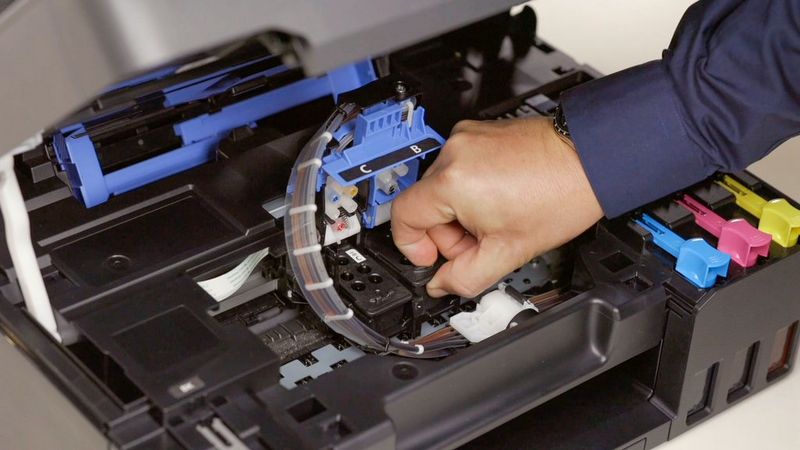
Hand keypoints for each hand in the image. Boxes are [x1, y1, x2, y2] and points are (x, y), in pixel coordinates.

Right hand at [391, 117, 602, 297]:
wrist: (593, 159)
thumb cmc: (561, 196)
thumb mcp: (509, 251)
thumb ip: (466, 277)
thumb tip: (442, 284)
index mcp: (452, 181)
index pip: (402, 216)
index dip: (412, 245)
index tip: (432, 258)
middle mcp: (454, 152)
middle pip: (424, 204)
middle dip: (447, 233)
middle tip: (479, 244)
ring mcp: (466, 138)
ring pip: (441, 187)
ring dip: (459, 212)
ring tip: (497, 220)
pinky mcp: (479, 132)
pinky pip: (458, 168)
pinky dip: (470, 189)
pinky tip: (500, 199)